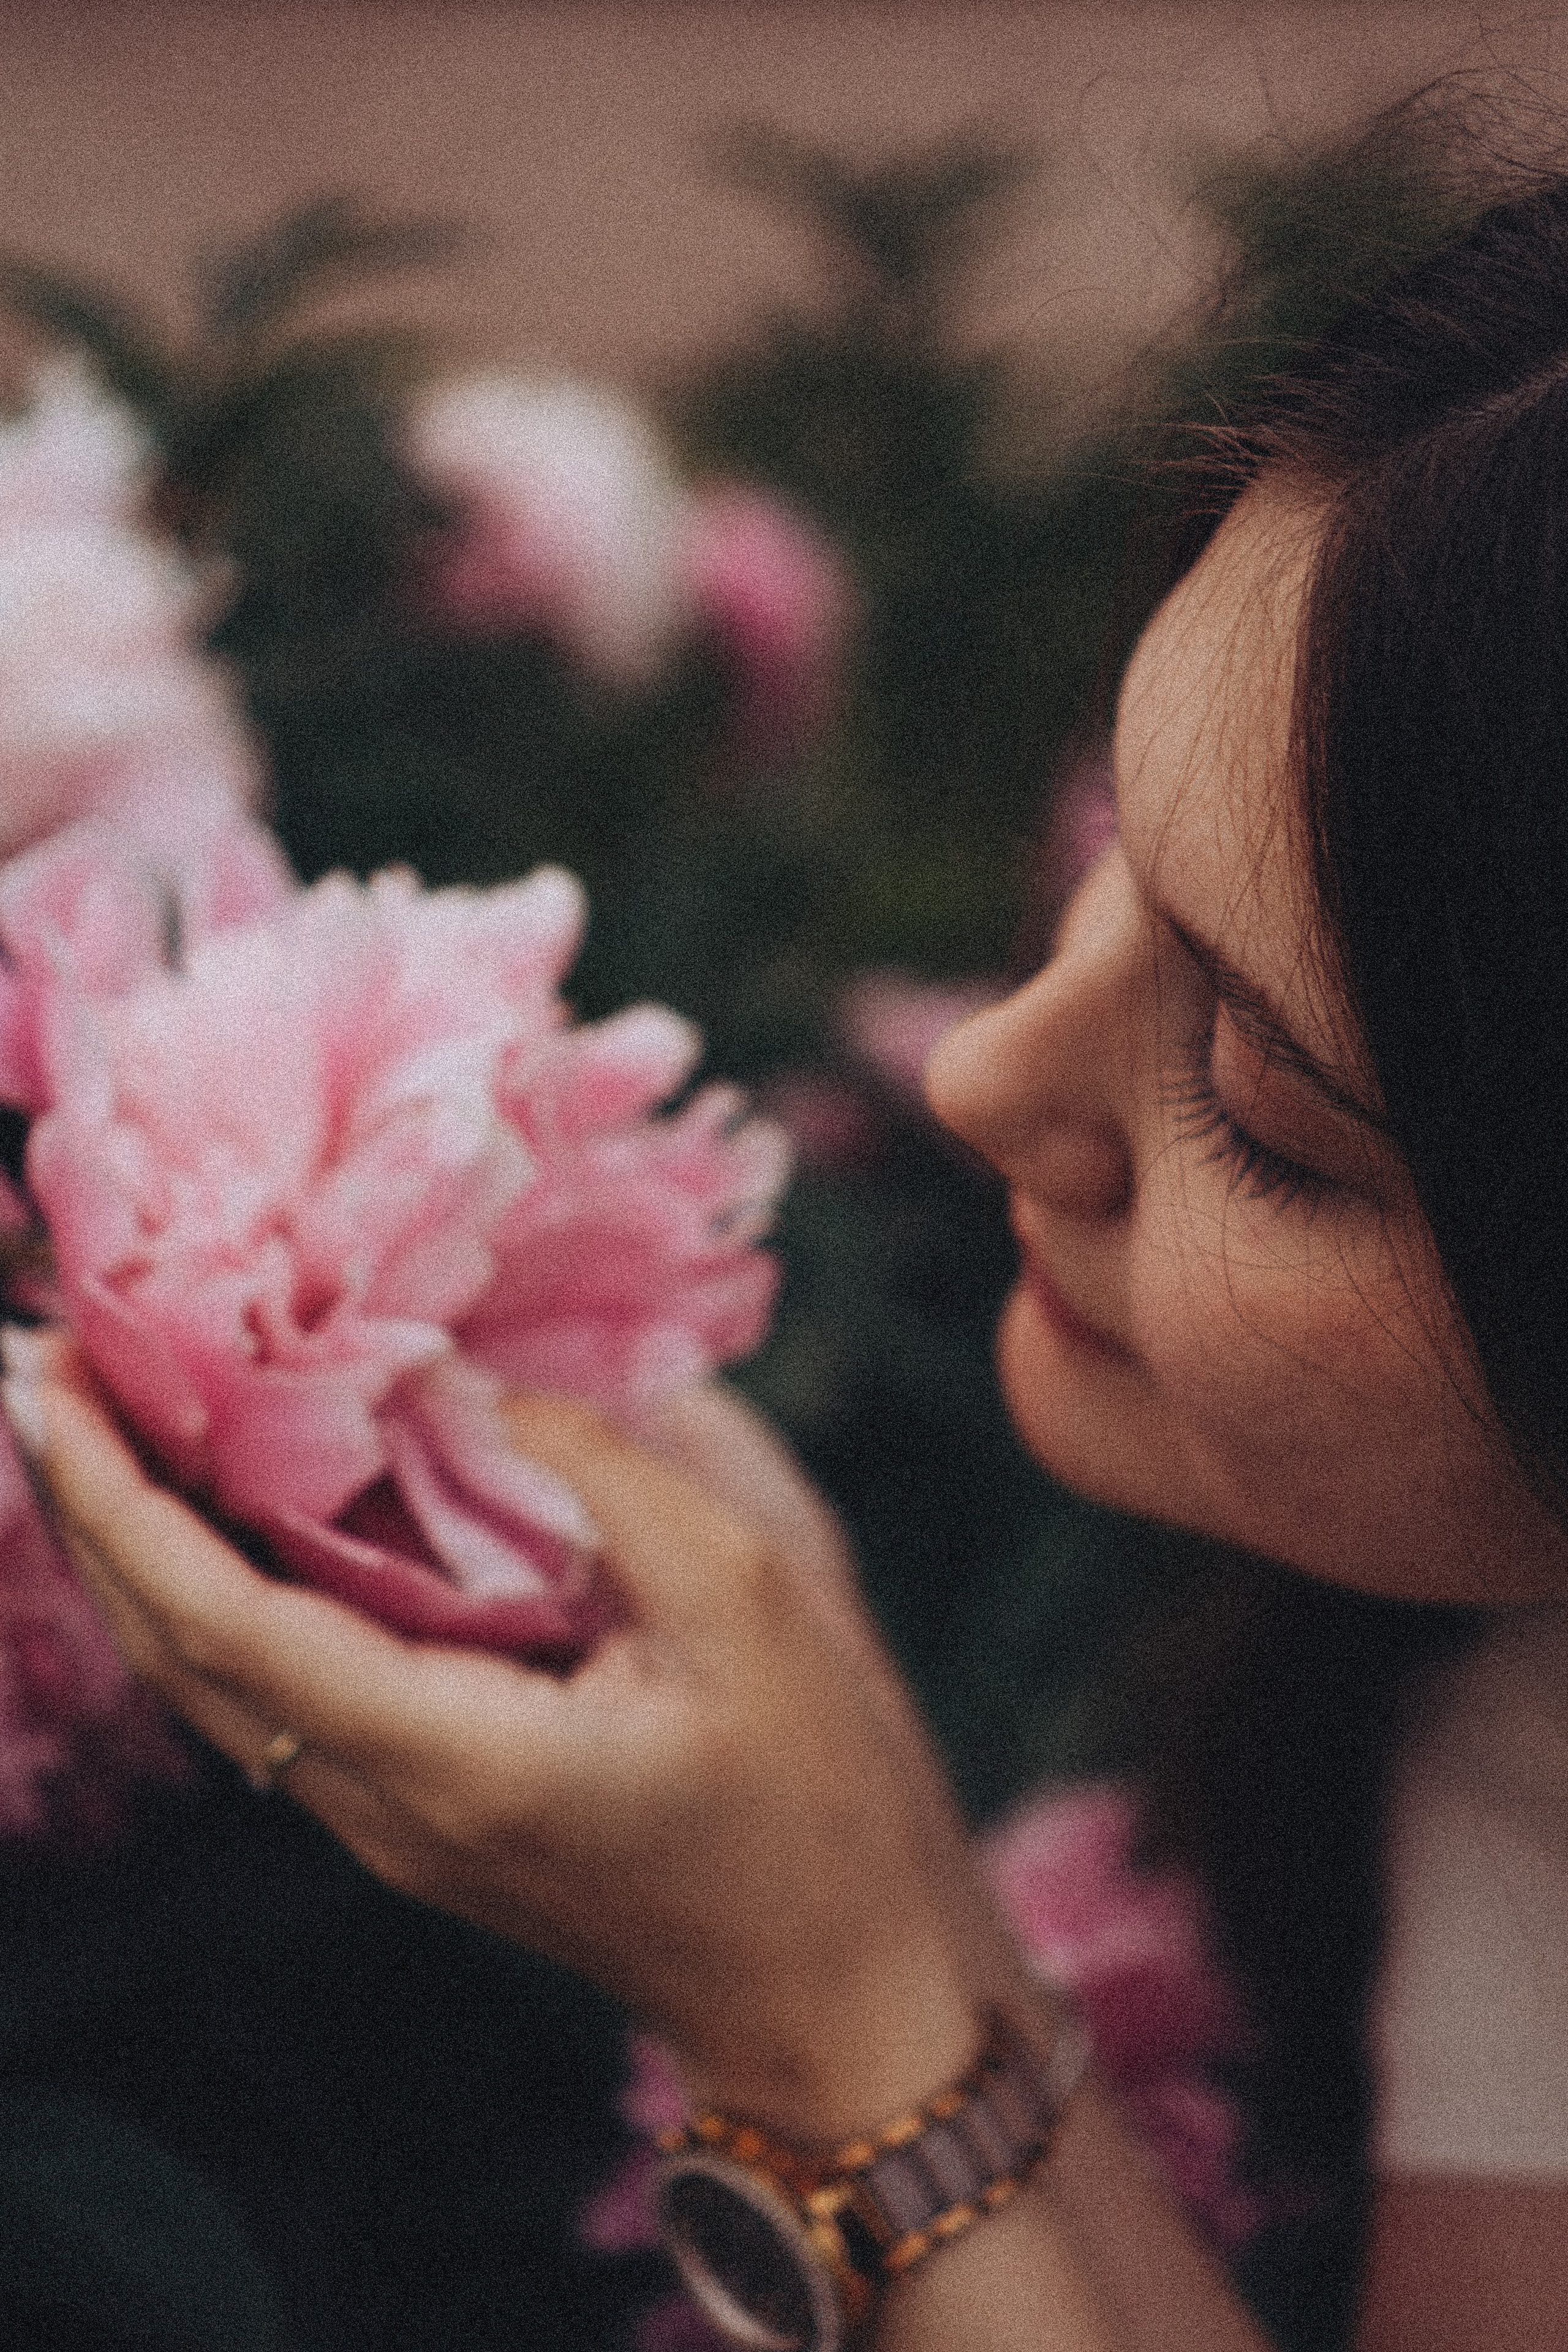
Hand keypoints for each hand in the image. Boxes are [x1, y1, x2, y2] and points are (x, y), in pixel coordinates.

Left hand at [4, 1335, 1028, 2138]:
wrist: (836, 1990)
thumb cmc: (816, 1799)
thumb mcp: (749, 1599)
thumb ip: (606, 1476)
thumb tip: (478, 1384)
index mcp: (456, 1756)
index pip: (227, 1624)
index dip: (123, 1502)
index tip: (58, 1384)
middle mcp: (386, 1806)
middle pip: (179, 1657)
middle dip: (93, 1510)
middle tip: (48, 1365)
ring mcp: (394, 1825)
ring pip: (212, 1684)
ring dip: (138, 1554)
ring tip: (105, 1421)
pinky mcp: (421, 1817)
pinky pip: (277, 1697)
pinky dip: (217, 1596)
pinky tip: (225, 1514)